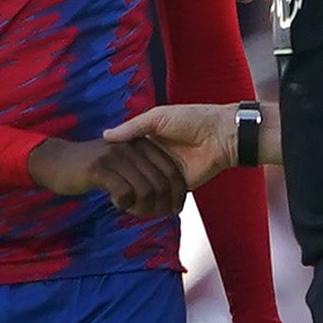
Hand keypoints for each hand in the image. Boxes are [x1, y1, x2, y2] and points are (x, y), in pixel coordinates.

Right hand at [31, 133, 191, 216]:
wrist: (56, 160)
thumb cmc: (91, 166)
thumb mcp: (121, 160)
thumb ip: (144, 169)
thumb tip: (167, 192)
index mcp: (142, 143)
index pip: (172, 171)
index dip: (178, 194)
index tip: (175, 210)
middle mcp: (132, 146)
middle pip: (162, 183)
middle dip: (161, 205)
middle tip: (151, 214)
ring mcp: (115, 155)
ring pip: (146, 190)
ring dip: (143, 208)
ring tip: (132, 210)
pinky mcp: (99, 167)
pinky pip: (124, 192)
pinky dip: (124, 204)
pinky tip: (116, 202)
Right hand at [103, 100, 246, 189]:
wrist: (222, 134)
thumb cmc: (192, 119)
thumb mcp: (158, 117)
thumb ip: (133, 127)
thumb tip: (106, 136)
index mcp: (151, 141)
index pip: (128, 157)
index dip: (117, 165)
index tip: (101, 171)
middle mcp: (158, 158)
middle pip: (137, 176)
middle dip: (128, 184)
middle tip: (112, 192)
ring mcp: (169, 173)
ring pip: (148, 189)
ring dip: (139, 197)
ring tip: (125, 203)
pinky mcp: (181, 185)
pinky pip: (165, 197)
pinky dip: (153, 202)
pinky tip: (136, 205)